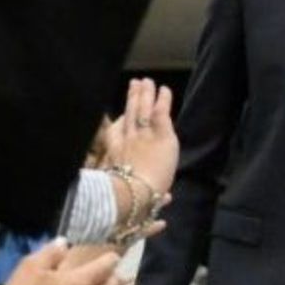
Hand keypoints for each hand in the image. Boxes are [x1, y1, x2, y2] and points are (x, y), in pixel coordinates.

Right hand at [116, 77, 177, 195]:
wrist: (134, 193)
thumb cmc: (129, 200)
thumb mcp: (128, 196)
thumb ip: (152, 196)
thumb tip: (167, 203)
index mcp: (116, 152)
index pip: (119, 130)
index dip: (123, 118)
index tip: (125, 112)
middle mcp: (128, 139)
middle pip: (130, 113)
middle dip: (133, 98)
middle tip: (135, 84)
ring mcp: (144, 135)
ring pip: (143, 109)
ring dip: (146, 93)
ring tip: (147, 81)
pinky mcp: (161, 135)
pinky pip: (161, 113)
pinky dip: (163, 100)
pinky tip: (165, 90)